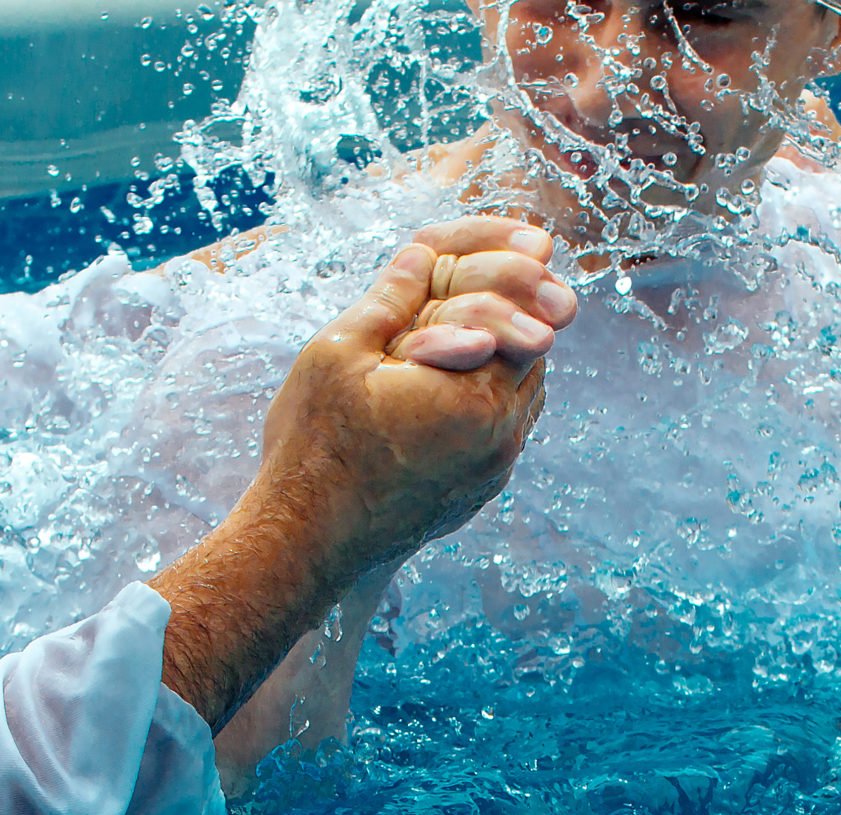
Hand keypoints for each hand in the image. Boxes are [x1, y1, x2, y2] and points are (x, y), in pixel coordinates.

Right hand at [256, 218, 575, 573]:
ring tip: (479, 328)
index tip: (533, 248)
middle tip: (519, 278)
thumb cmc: (316, 447)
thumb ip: (389, 299)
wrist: (306, 541)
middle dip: (519, 315)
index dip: (518, 283)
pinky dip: (494, 398)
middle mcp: (499, 438)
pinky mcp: (479, 492)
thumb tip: (421, 254)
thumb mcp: (339, 353)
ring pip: (525, 396)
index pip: (523, 322)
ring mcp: (493, 471)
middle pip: (533, 358)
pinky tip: (460, 380)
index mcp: (474, 398)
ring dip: (508, 358)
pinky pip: (507, 431)